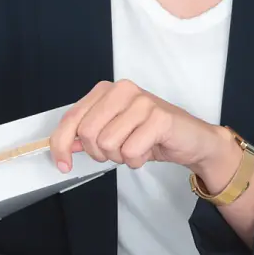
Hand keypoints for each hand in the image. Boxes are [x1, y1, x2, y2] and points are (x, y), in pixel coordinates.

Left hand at [50, 79, 224, 174]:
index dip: (61, 145)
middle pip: (87, 133)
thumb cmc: (151, 134)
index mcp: (107, 90)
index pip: (71, 118)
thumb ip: (87, 135)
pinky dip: (136, 160)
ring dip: (120, 157)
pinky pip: (131, 150)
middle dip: (99, 153)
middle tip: (117, 152)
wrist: (192, 139)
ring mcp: (142, 102)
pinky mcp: (159, 118)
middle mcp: (123, 90)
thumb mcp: (113, 132)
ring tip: (135, 148)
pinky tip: (148, 151)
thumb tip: (64, 146)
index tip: (63, 164)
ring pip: (108, 144)